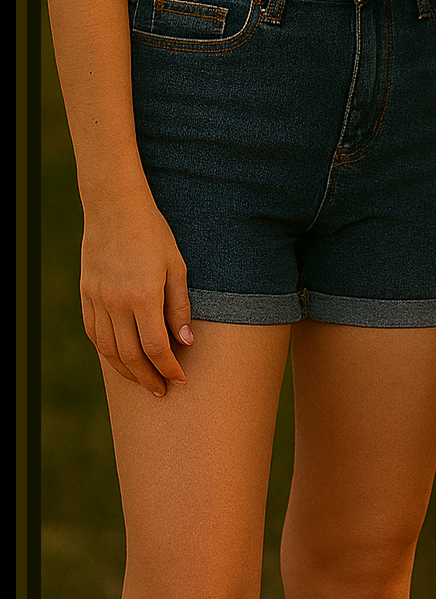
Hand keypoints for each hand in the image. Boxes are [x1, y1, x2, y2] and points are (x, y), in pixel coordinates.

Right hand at [79, 192, 192, 395]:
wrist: (115, 208)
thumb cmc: (153, 234)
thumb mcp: (176, 266)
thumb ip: (179, 306)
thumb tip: (186, 342)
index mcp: (143, 296)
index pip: (155, 347)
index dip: (168, 368)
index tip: (179, 380)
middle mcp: (116, 303)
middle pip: (130, 356)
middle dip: (148, 378)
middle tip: (162, 390)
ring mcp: (97, 300)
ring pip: (108, 350)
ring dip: (126, 371)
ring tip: (142, 381)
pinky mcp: (86, 295)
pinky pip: (93, 333)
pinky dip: (106, 352)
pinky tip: (118, 358)